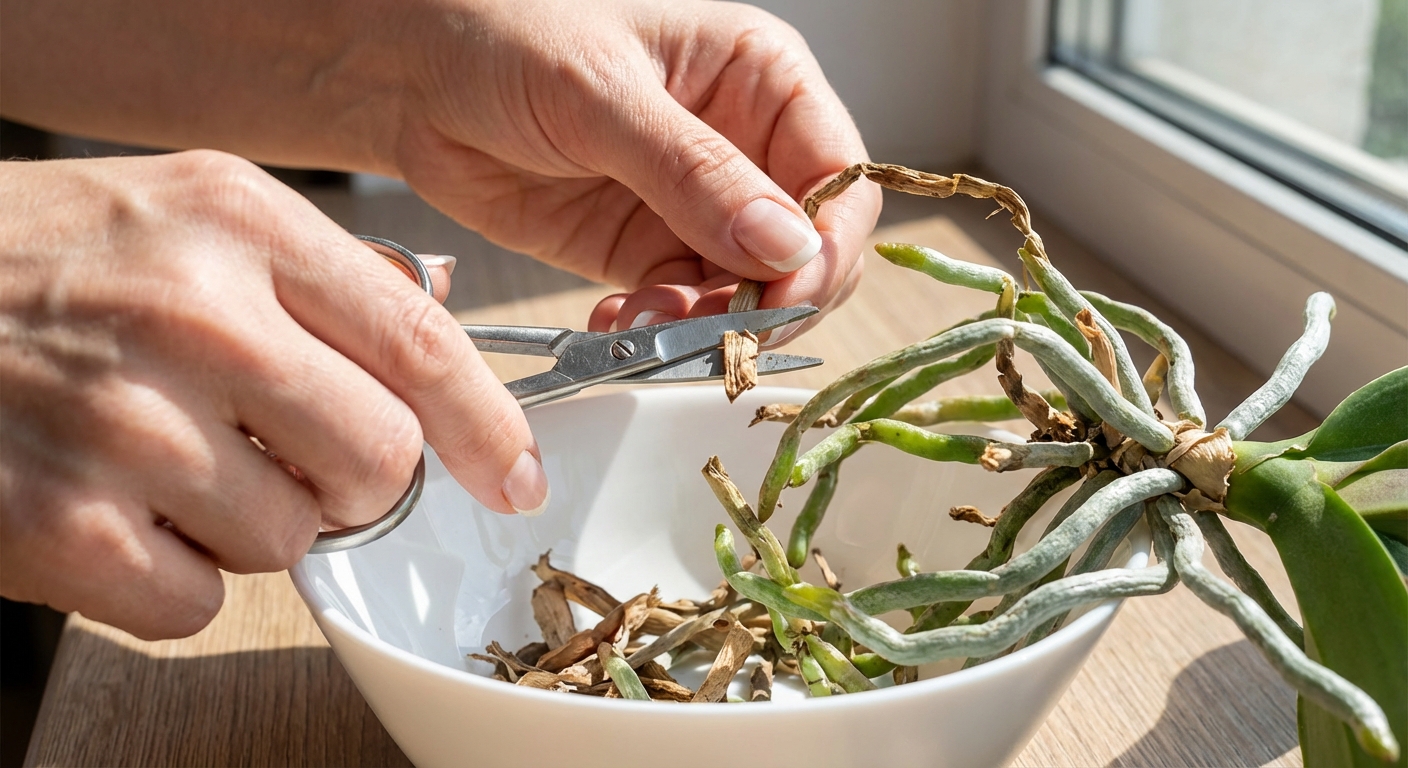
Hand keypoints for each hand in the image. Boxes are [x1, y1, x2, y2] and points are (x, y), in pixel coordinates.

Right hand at [0, 152, 546, 638]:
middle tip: (296, 460)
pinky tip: (117, 512)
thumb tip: (442, 304)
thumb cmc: (37, 260)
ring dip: (250, 526)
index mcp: (236, 224)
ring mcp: (122, 425)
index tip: (515, 475)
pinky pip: (199, 604)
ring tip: (165, 463)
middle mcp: (189, 317)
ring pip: (291, 541)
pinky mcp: (60, 527)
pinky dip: (172, 579)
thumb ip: (320, 266)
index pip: (420, 341)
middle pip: (379, 460)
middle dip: (356, 483)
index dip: (489, 426)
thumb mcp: (182, 209)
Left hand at [393, 0, 880, 338]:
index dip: (826, 246)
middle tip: (722, 334)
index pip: (838, 178)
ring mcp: (696, 204)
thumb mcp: (604, 96)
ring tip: (650, 329)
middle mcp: (743, 146)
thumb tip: (788, 246)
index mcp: (761, 79)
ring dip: (712, 327)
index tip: (787, 296)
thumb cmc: (504, 35)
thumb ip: (697, 174)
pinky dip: (664, 333)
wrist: (409, 73)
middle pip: (807, 249)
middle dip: (773, 300)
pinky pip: (686, 310)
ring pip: (749, 293)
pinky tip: (619, 326)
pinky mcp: (646, 249)